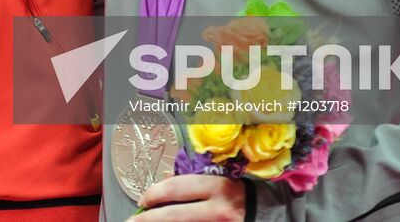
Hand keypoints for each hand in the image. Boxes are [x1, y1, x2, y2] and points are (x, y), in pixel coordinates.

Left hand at [130, 174, 245, 220]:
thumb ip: (193, 183)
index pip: (176, 189)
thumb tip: (164, 183)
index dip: (154, 193)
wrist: (267, 215)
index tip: (143, 198)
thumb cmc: (239, 195)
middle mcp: (218, 210)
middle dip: (148, 218)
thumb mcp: (219, 182)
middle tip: (133, 220)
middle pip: (173, 215)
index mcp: (217, 188)